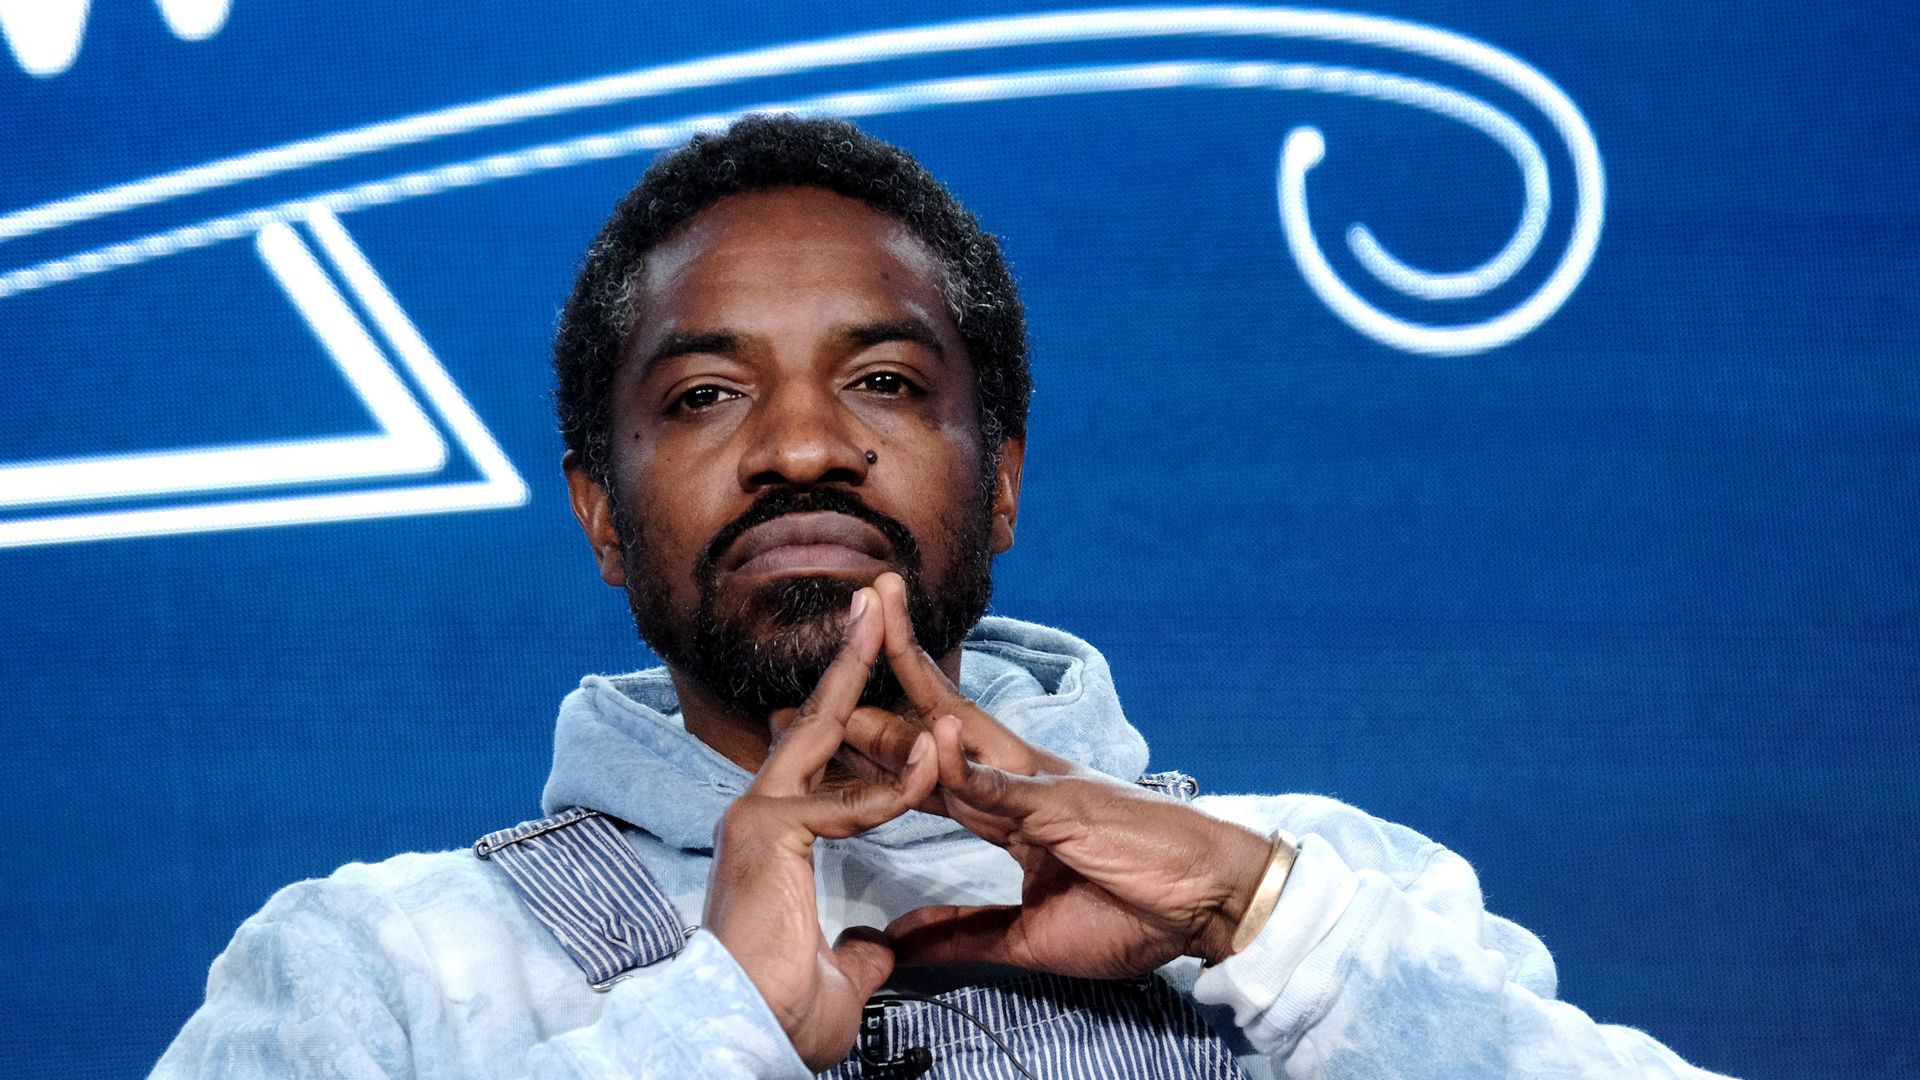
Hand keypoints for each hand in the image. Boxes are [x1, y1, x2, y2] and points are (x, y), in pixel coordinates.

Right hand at [702, 586, 937, 1069]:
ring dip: (862, 677)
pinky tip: (933, 764)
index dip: (863, 715)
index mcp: (779, 834)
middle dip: (850, 656)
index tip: (886, 670)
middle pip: (816, 720)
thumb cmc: (782, 1012)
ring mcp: (759, 817)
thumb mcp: (840, 974)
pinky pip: (844, 801)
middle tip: (875, 599)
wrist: (745, 1036)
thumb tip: (876, 946)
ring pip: (820, 735)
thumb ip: (859, 946)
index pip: (829, 759)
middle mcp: (763, 812)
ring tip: (886, 618)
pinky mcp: (766, 834)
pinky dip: (895, 787)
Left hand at [845, 574, 1273, 973]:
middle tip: (823, 661)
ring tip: (867, 643)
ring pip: (963, 733)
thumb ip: (965, 932)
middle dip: (878, 696)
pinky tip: (933, 737)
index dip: (879, 749)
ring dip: (912, 690)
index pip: (931, 771)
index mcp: (1014, 811)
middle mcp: (1023, 783)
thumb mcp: (1032, 936)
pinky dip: (971, 766)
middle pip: (935, 728)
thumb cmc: (1138, 911)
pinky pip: (1011, 788)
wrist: (1211, 905)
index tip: (825, 731)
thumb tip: (899, 941)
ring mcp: (1045, 788)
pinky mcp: (1070, 807)